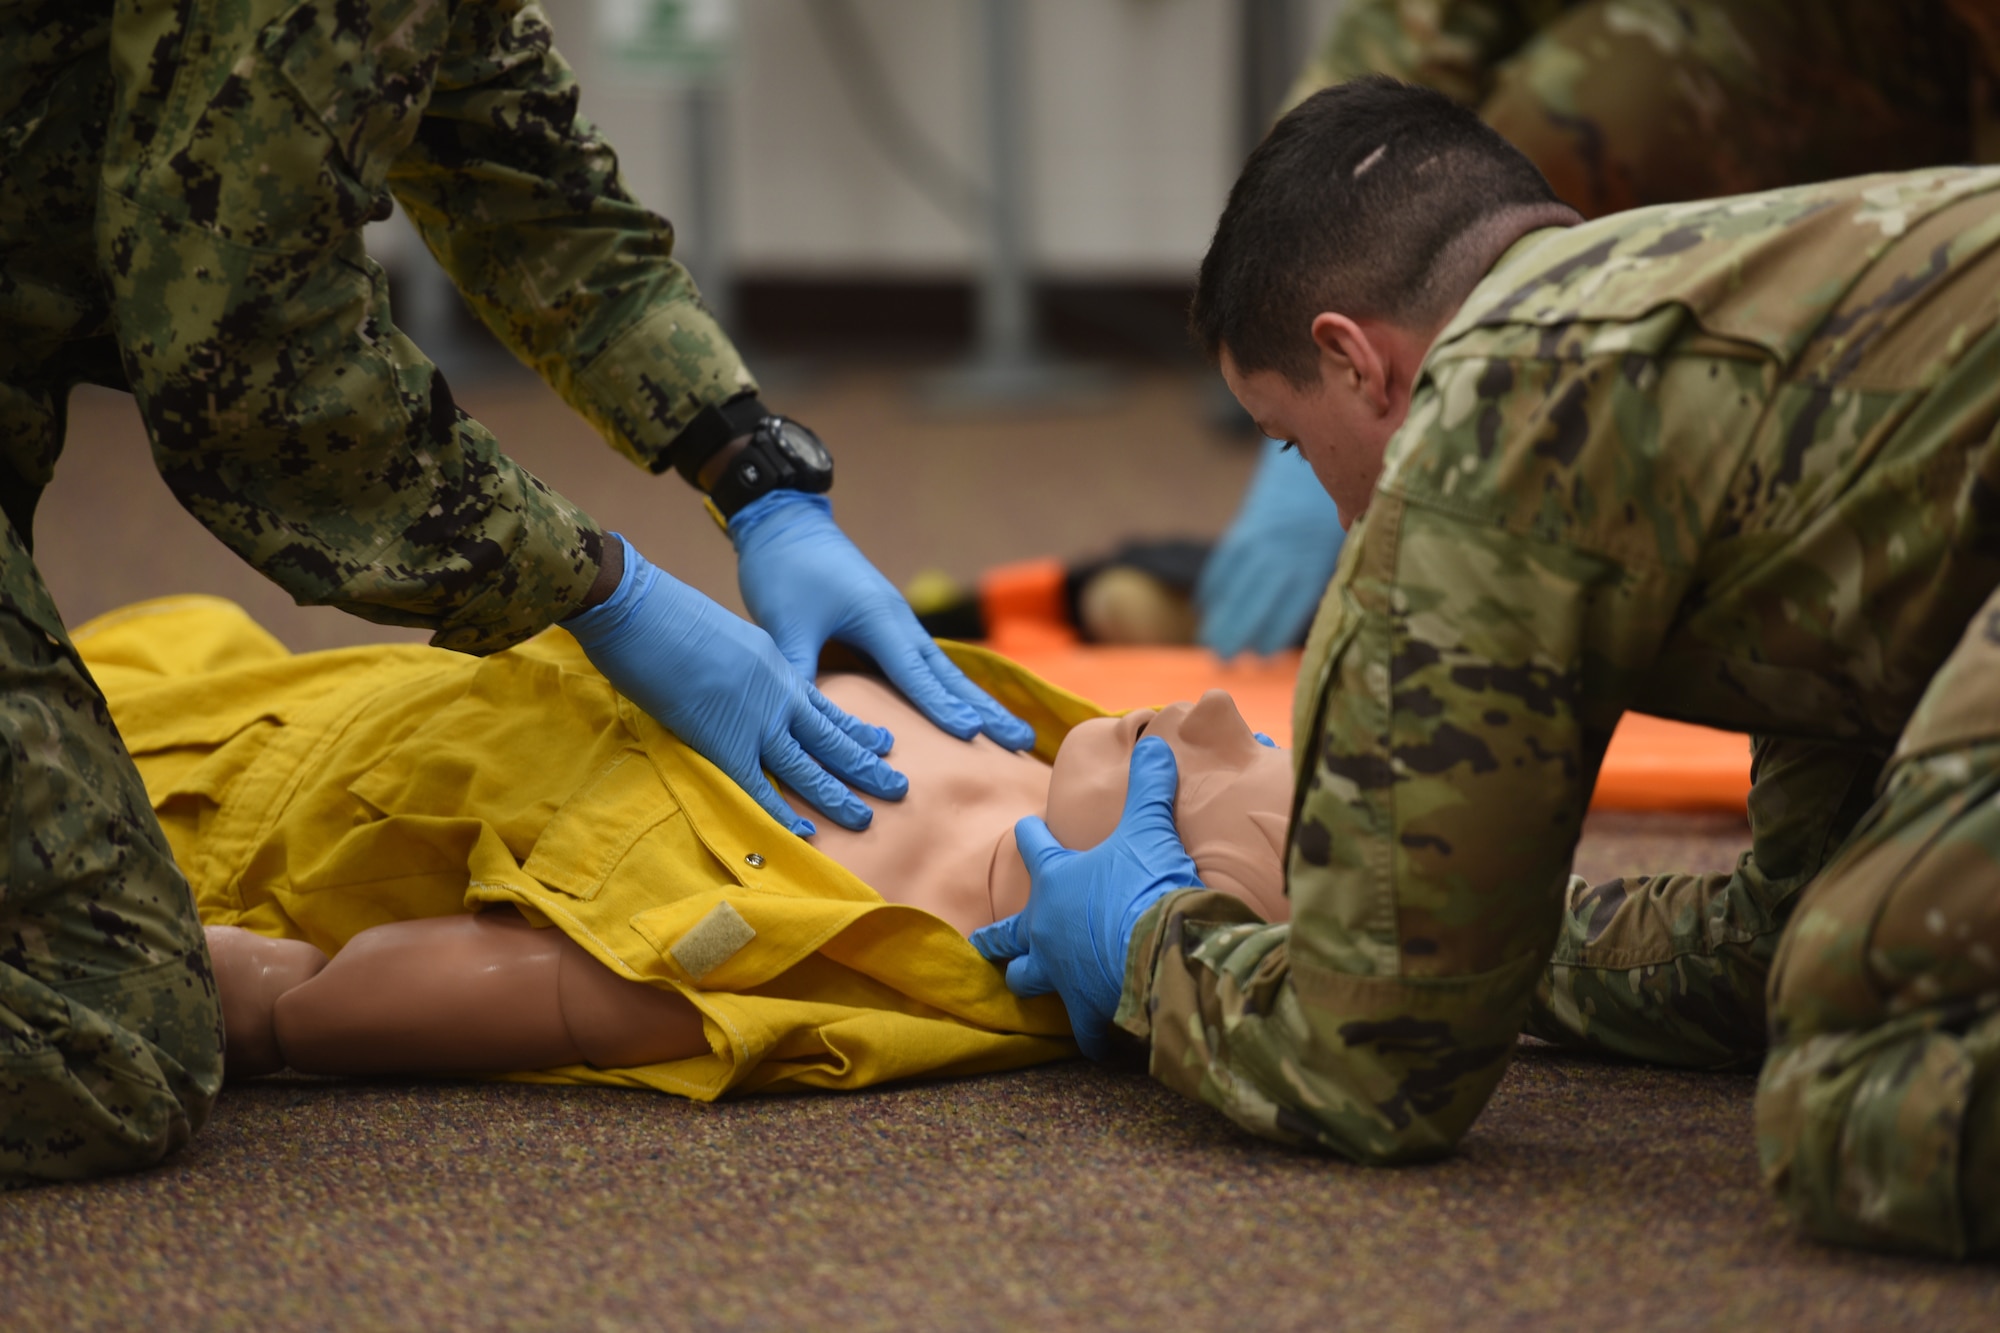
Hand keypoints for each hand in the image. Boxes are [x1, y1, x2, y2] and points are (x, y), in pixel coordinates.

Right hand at [567, 535, 907, 834]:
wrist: (641, 608)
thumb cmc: (665, 613)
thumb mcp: (721, 633)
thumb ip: (737, 664)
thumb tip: (731, 681)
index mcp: (776, 664)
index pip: (824, 704)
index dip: (854, 727)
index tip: (882, 742)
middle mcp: (778, 693)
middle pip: (831, 736)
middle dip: (866, 764)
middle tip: (898, 786)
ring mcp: (756, 719)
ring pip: (809, 765)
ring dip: (838, 795)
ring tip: (867, 818)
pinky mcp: (726, 741)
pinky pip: (762, 786)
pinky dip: (785, 813)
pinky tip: (807, 835)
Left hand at [731, 491, 1034, 749]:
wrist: (785, 521)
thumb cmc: (784, 568)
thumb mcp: (784, 623)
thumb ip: (796, 670)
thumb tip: (796, 720)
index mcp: (879, 618)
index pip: (916, 674)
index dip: (942, 707)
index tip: (973, 735)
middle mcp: (899, 620)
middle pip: (950, 675)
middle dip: (987, 709)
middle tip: (1023, 742)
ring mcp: (898, 620)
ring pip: (945, 670)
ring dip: (977, 701)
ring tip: (1011, 732)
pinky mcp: (888, 622)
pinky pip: (928, 663)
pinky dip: (951, 688)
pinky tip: (965, 706)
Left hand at [969, 737, 1201, 1057]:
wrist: (1163, 952)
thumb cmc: (1147, 886)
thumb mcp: (1150, 827)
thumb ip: (1150, 786)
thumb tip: (1156, 742)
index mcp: (1056, 882)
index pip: (1034, 848)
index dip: (1031, 835)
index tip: (1024, 828)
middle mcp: (1046, 930)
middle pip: (1010, 933)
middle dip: (996, 935)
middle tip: (981, 940)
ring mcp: (1060, 974)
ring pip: (1027, 980)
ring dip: (1025, 978)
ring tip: (1020, 981)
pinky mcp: (1084, 1012)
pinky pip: (1081, 1028)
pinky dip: (1088, 1032)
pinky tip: (1094, 1037)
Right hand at [1196, 438, 1345, 658]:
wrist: (1322, 429)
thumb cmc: (1351, 488)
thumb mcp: (1358, 525)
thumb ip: (1351, 561)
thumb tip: (1351, 600)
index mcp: (1316, 553)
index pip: (1291, 600)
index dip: (1274, 629)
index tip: (1260, 657)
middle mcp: (1286, 546)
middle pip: (1258, 596)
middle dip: (1239, 630)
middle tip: (1223, 662)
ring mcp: (1265, 533)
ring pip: (1239, 582)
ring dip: (1222, 614)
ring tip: (1210, 644)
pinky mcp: (1251, 521)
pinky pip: (1229, 556)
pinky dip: (1216, 581)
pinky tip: (1206, 604)